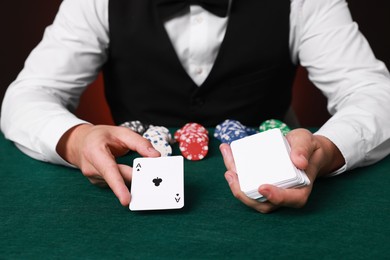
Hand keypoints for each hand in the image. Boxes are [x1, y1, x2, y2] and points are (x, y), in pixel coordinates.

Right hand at [56, 124, 159, 205]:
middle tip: (154, 180)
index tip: (126, 200)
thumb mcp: (121, 132)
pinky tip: (131, 172)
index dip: (118, 186)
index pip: (108, 171)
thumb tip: (155, 156)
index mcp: (95, 152)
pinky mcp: (99, 183)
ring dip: (133, 177)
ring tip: (144, 171)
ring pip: (121, 181)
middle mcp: (92, 168)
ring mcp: (94, 178)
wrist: (79, 143)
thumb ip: (139, 143)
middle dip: (137, 179)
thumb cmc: (101, 136)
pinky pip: (118, 183)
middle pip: (119, 178)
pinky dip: (127, 179)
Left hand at [219, 128, 343, 212]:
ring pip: (251, 195)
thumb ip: (303, 149)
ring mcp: (270, 189)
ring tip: (227, 162)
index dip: (277, 197)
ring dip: (235, 182)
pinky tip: (227, 151)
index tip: (262, 187)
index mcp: (301, 188)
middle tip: (231, 174)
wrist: (303, 148)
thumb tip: (299, 162)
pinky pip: (246, 181)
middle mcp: (284, 193)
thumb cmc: (307, 147)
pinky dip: (235, 167)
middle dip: (244, 193)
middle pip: (264, 203)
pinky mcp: (260, 181)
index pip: (293, 199)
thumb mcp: (307, 141)